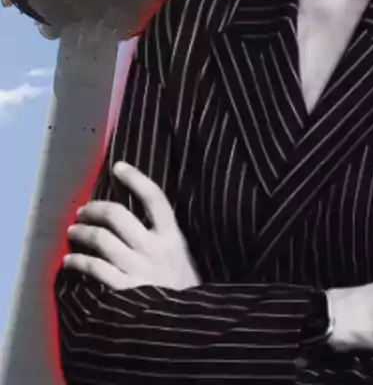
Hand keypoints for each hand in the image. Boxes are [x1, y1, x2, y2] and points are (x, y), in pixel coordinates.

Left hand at [62, 161, 200, 290]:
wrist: (186, 321)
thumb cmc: (182, 285)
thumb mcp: (181, 255)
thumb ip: (162, 237)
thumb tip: (132, 216)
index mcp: (173, 236)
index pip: (155, 198)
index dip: (136, 179)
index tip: (118, 167)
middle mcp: (155, 248)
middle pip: (118, 216)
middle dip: (94, 210)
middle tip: (83, 211)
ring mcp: (139, 268)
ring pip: (101, 240)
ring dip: (81, 233)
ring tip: (73, 231)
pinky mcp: (125, 289)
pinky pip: (94, 268)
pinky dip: (77, 262)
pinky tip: (70, 260)